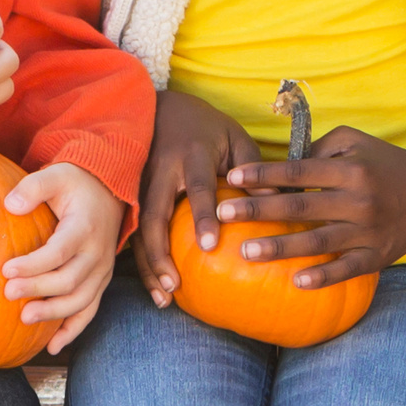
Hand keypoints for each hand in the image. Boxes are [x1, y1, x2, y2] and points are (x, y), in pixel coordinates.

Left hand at [0, 157, 123, 350]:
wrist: (109, 193)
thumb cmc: (76, 184)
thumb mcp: (56, 175)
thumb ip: (32, 187)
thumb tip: (9, 205)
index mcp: (85, 228)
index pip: (59, 252)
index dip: (34, 264)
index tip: (6, 270)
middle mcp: (98, 254)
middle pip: (69, 280)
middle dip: (38, 290)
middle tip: (8, 294)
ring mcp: (101, 272)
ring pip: (81, 301)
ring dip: (53, 314)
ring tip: (24, 319)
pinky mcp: (100, 283)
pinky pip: (89, 312)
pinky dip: (72, 331)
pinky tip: (51, 347)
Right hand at [133, 81, 248, 304]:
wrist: (159, 107)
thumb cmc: (206, 127)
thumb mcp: (235, 136)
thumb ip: (253, 166)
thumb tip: (276, 202)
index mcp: (191, 155)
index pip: (197, 189)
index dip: (202, 216)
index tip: (209, 246)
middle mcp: (161, 171)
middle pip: (153, 216)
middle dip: (160, 253)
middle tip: (174, 286)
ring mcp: (139, 184)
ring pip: (137, 229)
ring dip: (148, 265)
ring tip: (163, 298)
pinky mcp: (130, 195)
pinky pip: (132, 231)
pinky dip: (142, 260)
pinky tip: (155, 285)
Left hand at [213, 124, 405, 288]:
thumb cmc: (385, 164)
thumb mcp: (356, 143)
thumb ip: (319, 150)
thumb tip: (281, 168)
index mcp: (351, 169)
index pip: (299, 170)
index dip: (264, 174)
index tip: (232, 177)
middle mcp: (359, 200)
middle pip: (301, 206)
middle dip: (259, 210)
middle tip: (222, 213)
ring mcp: (368, 231)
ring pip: (318, 242)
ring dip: (281, 247)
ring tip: (246, 252)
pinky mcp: (377, 256)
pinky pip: (347, 269)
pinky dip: (323, 276)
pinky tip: (296, 282)